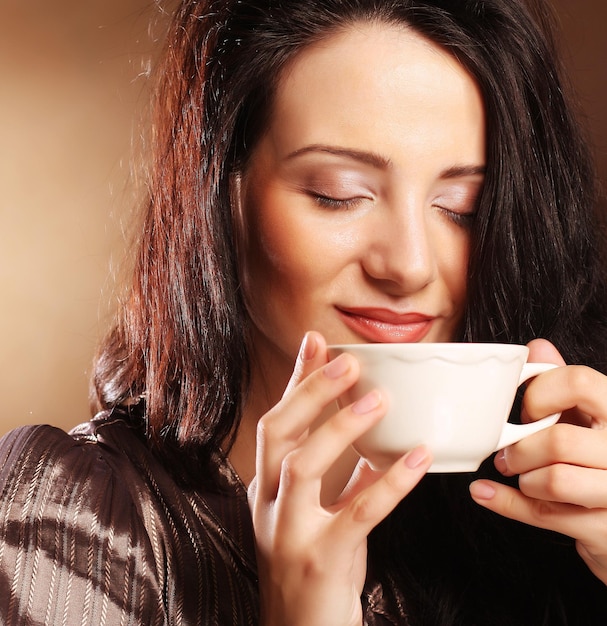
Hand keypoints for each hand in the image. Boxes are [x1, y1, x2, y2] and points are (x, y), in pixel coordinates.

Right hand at [248, 331, 431, 625]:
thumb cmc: (315, 570)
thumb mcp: (322, 514)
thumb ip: (341, 474)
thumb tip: (370, 435)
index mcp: (268, 488)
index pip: (276, 420)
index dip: (296, 380)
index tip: (316, 341)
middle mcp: (268, 504)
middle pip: (277, 431)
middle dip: (310, 389)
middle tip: (349, 359)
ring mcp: (287, 533)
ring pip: (302, 464)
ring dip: (340, 426)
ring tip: (378, 398)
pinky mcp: (319, 560)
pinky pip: (356, 513)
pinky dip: (388, 482)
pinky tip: (416, 457)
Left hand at [470, 338, 606, 584]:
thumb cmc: (602, 458)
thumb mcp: (590, 416)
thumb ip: (566, 383)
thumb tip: (538, 346)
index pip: (579, 382)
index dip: (540, 393)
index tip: (526, 410)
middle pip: (560, 439)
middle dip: (521, 448)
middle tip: (507, 454)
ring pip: (555, 481)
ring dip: (523, 478)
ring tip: (517, 474)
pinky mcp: (606, 531)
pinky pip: (546, 516)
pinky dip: (506, 503)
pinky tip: (485, 492)